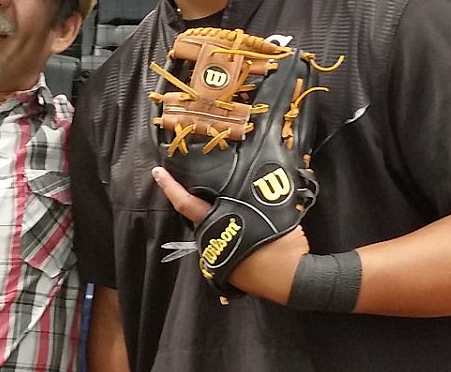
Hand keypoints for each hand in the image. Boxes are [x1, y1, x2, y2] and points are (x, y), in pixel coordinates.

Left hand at [152, 166, 309, 304]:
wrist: (294, 278)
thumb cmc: (283, 242)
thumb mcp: (268, 209)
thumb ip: (248, 197)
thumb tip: (247, 186)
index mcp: (215, 224)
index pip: (185, 203)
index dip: (169, 186)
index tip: (157, 172)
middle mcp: (209, 242)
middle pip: (198, 218)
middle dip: (202, 204)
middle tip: (210, 188)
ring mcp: (216, 259)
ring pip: (211, 233)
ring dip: (219, 223)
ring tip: (237, 211)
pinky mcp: (226, 272)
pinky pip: (223, 248)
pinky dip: (230, 238)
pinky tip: (246, 234)